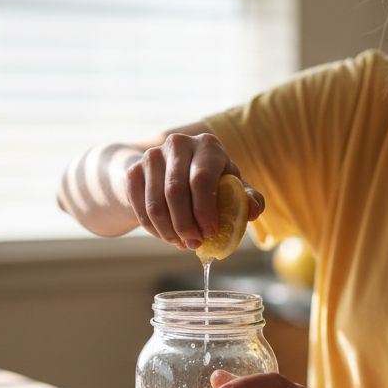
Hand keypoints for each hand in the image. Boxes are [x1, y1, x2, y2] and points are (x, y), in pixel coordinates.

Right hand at [123, 132, 263, 249]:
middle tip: (195, 244)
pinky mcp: (133, 170)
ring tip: (182, 244)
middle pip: (176, 192)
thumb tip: (253, 211)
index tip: (210, 233)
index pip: (201, 179)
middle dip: (186, 225)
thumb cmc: (210, 182)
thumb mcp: (231, 187)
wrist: (170, 172)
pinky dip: (154, 229)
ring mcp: (152, 155)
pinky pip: (140, 208)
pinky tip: (167, 236)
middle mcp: (178, 143)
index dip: (205, 211)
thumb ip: (247, 198)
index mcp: (207, 145)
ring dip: (169, 231)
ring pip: (156, 203)